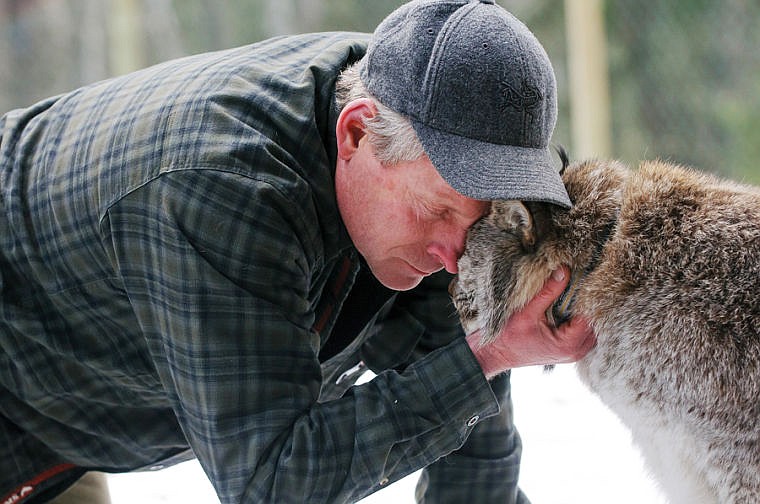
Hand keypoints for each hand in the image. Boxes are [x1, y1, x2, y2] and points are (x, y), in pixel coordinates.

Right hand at [466, 266, 595, 379]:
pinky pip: (582, 333)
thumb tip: (564, 271)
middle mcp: (575, 351)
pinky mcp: (567, 350)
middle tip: (581, 283)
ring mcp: (572, 353)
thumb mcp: (527, 312)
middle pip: (594, 323)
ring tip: (574, 294)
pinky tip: (569, 306)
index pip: (590, 316)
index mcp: (568, 344)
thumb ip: (548, 292)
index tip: (583, 279)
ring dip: (583, 313)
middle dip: (588, 304)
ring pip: (589, 328)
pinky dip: (578, 320)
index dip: (588, 298)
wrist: (496, 354)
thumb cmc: (508, 338)